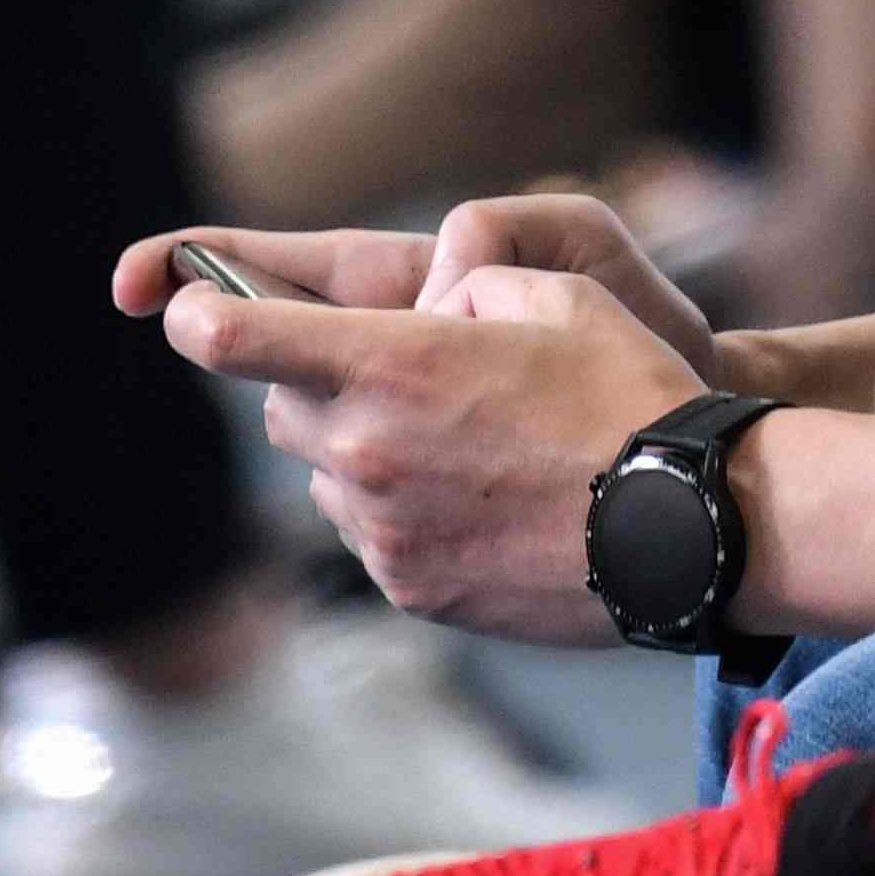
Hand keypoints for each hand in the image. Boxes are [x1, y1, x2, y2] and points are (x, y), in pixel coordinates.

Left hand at [143, 252, 709, 644]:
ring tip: (454, 441)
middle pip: (279, 408)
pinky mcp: (410, 590)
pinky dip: (396, 510)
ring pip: (324, 476)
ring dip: (358, 449)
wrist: (688, 528)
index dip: (196, 310)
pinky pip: (368, 536)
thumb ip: (462, 285)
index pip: (233, 337)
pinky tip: (473, 497)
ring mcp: (384, 532)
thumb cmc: (629, 395)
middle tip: (389, 370)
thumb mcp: (553, 291)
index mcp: (389, 365)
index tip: (186, 306)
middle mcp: (366, 452)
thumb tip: (422, 310)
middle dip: (312, 380)